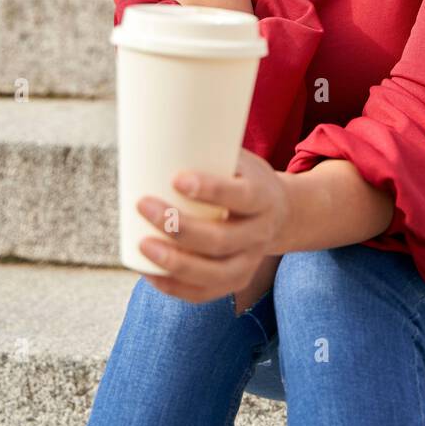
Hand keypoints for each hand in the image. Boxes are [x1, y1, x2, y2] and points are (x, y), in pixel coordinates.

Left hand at [135, 148, 290, 304]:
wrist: (281, 213)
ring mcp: (249, 262)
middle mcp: (260, 234)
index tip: (177, 179)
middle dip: (177, 227)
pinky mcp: (236, 280)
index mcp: (263, 198)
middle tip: (145, 205)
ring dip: (173, 262)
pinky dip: (174, 287)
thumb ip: (209, 152)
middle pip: (219, 240)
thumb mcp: (240, 159)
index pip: (240, 198)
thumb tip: (157, 131)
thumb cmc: (245, 178)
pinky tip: (149, 273)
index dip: (210, 190)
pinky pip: (204, 294)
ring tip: (143, 244)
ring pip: (212, 274)